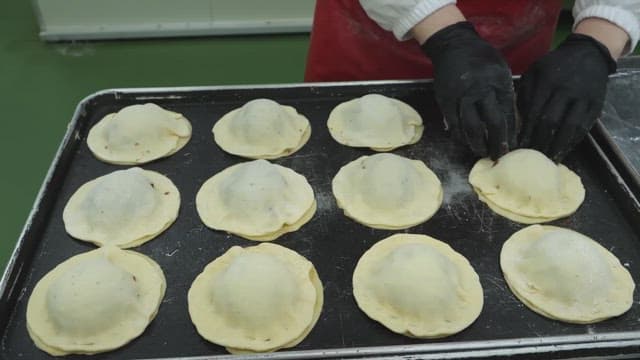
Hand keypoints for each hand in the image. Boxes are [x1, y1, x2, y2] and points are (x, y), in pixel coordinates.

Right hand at [422, 22, 515, 159]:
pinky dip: (460, 136)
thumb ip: (505, 93)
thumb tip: (510, 121)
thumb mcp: (501, 70)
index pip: (507, 113)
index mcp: (498, 82)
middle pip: (492, 122)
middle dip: (496, 143)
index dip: (510, 133)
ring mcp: (461, 96)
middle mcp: (481, 90)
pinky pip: (453, 124)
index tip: (513, 147)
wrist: (453, 46)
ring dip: (477, 143)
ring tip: (481, 152)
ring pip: (471, 127)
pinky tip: (465, 142)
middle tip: (499, 156)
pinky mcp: (446, 100)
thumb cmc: (481, 58)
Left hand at [518, 34, 616, 160]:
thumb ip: (524, 92)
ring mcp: (583, 98)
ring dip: (558, 146)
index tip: (518, 146)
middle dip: (539, 141)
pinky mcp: (596, 105)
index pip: (533, 112)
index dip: (526, 131)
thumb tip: (517, 119)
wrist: (588, 54)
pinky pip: (584, 127)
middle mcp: (566, 90)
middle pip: (550, 122)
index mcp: (547, 81)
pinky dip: (573, 141)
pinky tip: (563, 150)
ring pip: (569, 127)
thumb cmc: (554, 66)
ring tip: (548, 158)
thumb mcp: (535, 71)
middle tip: (531, 156)